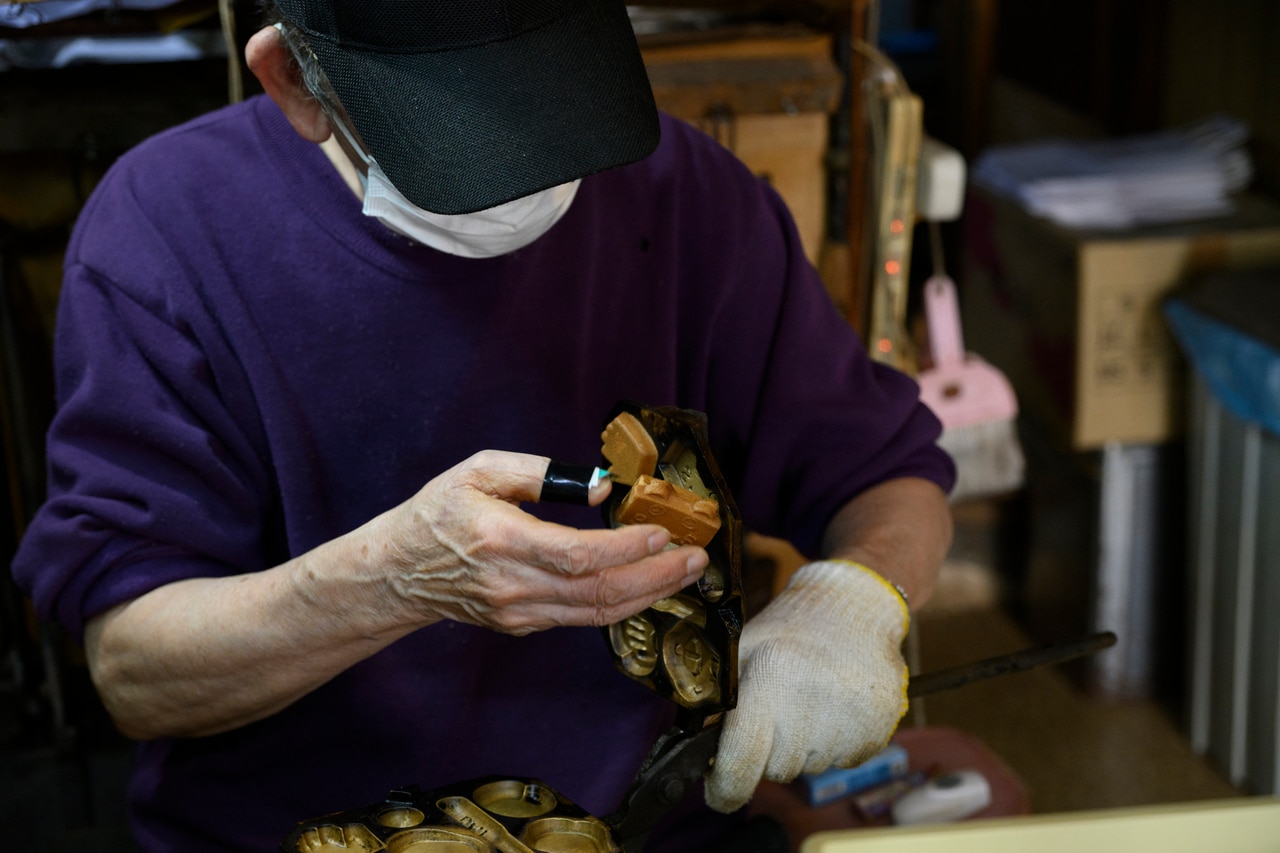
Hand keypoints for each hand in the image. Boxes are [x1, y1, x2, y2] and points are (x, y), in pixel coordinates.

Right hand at [369, 450, 708, 634]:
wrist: (398, 571)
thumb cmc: (439, 512)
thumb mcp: (479, 470)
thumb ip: (539, 473)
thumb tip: (599, 490)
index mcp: (501, 540)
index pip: (578, 555)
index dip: (627, 548)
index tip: (662, 532)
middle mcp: (512, 585)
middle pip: (598, 591)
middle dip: (656, 576)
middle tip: (696, 558)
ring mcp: (517, 612)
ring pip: (596, 613)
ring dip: (648, 595)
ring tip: (685, 573)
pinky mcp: (521, 626)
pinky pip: (580, 618)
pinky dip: (621, 604)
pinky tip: (648, 585)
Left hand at [704, 560, 909, 812]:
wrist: (854, 609)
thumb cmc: (790, 630)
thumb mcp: (743, 649)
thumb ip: (717, 699)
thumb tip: (696, 749)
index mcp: (769, 682)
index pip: (741, 764)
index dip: (724, 788)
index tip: (719, 791)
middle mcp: (810, 709)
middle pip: (775, 770)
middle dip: (768, 751)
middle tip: (776, 710)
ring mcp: (848, 724)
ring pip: (808, 767)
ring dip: (802, 746)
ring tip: (808, 700)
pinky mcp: (876, 734)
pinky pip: (841, 762)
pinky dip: (833, 744)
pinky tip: (833, 706)